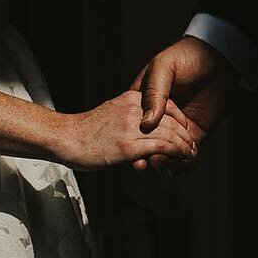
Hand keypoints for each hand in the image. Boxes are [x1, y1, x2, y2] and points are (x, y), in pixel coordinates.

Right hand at [57, 91, 198, 171]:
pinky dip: (176, 153)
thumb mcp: (112, 112)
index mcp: (132, 98)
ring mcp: (133, 126)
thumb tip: (144, 124)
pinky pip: (163, 147)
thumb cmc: (86, 130)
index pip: (167, 106)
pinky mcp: (130, 145)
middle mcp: (135, 109)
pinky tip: (181, 159)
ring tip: (190, 155)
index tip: (185, 132)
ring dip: (185, 147)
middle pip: (172, 120)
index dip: (180, 120)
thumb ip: (130, 114)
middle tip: (192, 148)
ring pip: (171, 134)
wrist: (65, 137)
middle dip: (186, 136)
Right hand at [129, 36, 237, 172]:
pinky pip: (185, 152)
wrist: (218, 58)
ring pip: (166, 151)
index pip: (134, 124)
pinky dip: (183, 164)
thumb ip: (155, 94)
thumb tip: (148, 123)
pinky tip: (182, 168)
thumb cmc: (186, 57)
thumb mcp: (163, 68)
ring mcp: (176, 125)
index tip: (134, 155)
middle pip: (148, 142)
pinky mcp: (194, 132)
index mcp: (144, 99)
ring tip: (169, 165)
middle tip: (151, 162)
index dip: (131, 140)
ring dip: (166, 163)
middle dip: (149, 156)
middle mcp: (159, 115)